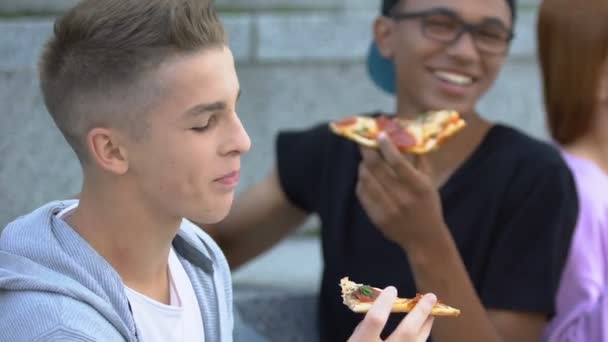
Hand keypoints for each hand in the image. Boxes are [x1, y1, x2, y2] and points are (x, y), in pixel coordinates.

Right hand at [348, 287, 436, 341]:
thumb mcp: (354, 341)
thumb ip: (365, 328)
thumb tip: (383, 307)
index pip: (375, 320)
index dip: (384, 303)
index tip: (392, 289)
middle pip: (406, 333)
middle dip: (420, 313)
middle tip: (430, 297)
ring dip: (426, 326)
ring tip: (432, 312)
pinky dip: (420, 339)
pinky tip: (422, 331)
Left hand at [356, 133, 446, 249]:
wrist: (424, 239)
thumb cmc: (428, 206)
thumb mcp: (430, 182)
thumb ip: (419, 159)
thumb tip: (406, 136)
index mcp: (418, 186)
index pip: (398, 162)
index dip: (386, 146)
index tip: (380, 134)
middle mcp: (402, 197)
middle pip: (377, 168)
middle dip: (368, 151)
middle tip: (364, 141)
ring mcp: (388, 209)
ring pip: (366, 179)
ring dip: (363, 165)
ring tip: (366, 160)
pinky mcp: (376, 217)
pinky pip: (362, 194)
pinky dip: (361, 182)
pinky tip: (365, 177)